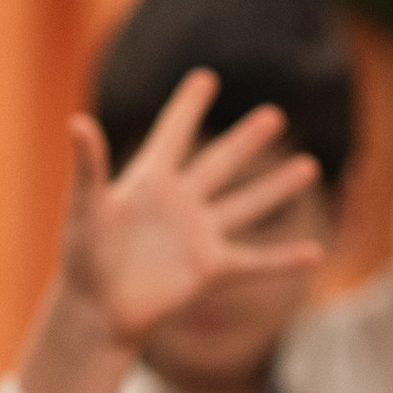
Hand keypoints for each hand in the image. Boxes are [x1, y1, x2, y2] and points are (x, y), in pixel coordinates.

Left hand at [65, 82, 325, 351]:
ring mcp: (198, 236)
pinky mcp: (210, 270)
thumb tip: (77, 123)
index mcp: (149, 181)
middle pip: (220, 163)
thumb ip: (88, 166)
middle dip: (246, 140)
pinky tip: (314, 252)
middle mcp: (180, 204)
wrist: (96, 313)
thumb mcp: (85, 208)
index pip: (173, 135)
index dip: (188, 107)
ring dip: (276, 188)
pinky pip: (254, 262)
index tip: (205, 78)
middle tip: (274, 116)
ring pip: (246, 205)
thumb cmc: (82, 259)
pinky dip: (284, 259)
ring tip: (308, 167)